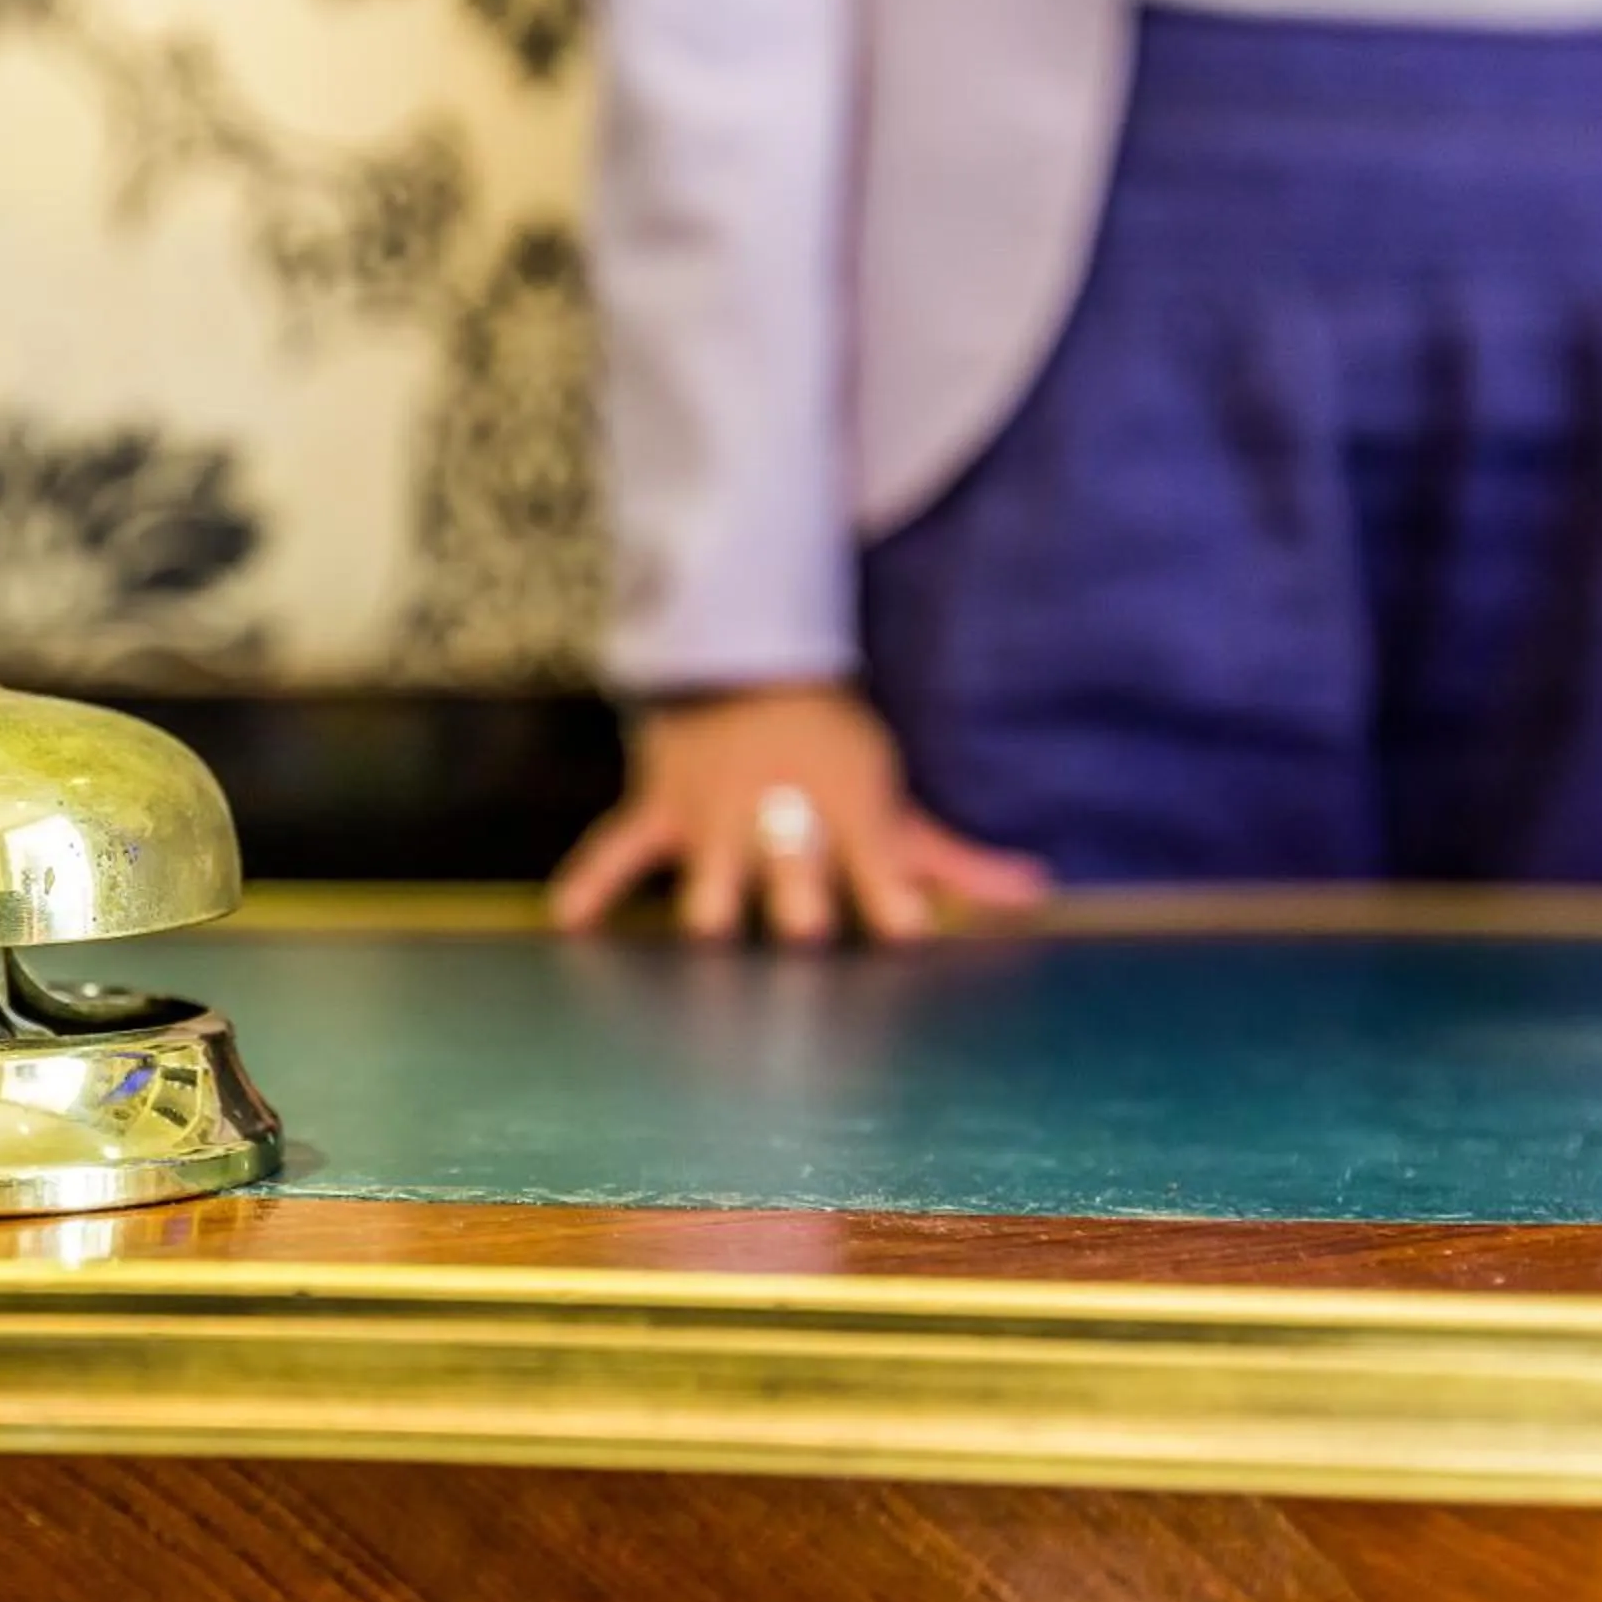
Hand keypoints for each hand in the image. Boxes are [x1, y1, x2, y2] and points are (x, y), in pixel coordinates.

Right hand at [549, 683, 1050, 942]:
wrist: (745, 665)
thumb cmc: (829, 747)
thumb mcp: (892, 795)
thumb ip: (952, 858)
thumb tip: (1031, 893)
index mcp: (847, 812)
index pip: (876, 860)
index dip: (892, 897)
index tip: (907, 931)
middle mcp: (782, 819)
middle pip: (789, 874)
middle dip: (798, 905)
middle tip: (807, 931)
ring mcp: (714, 819)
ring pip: (708, 874)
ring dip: (710, 904)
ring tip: (711, 936)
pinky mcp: (659, 813)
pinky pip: (617, 849)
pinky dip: (592, 882)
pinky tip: (571, 924)